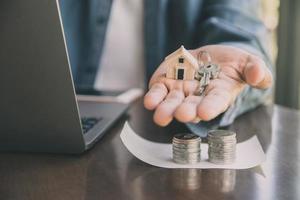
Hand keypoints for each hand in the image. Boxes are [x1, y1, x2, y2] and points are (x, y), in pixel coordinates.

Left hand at [144, 45, 272, 125]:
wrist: (210, 56)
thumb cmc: (231, 64)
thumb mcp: (247, 63)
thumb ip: (255, 69)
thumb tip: (259, 76)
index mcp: (218, 94)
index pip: (215, 102)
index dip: (210, 107)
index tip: (206, 111)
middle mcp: (197, 97)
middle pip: (190, 106)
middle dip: (186, 111)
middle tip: (183, 114)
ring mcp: (180, 91)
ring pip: (171, 102)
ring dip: (165, 109)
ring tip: (160, 116)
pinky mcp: (165, 82)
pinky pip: (158, 91)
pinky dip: (154, 96)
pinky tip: (149, 101)